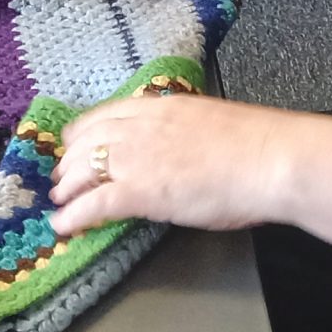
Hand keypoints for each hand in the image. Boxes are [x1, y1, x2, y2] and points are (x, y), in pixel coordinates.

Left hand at [49, 91, 295, 237]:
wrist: (272, 159)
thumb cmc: (256, 145)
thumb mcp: (208, 122)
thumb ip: (181, 130)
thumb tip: (177, 147)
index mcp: (160, 106)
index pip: (105, 115)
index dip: (84, 133)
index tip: (76, 143)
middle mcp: (141, 126)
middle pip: (88, 141)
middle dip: (70, 161)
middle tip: (62, 177)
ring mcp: (137, 158)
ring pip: (83, 169)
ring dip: (66, 187)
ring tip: (59, 201)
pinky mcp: (141, 191)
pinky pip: (94, 203)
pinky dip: (73, 215)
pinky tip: (63, 225)